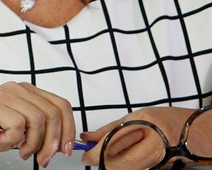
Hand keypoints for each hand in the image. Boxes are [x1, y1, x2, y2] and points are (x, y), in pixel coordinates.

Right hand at [0, 81, 76, 166]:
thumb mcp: (13, 132)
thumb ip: (34, 133)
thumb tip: (59, 145)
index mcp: (25, 92)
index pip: (61, 105)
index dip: (69, 130)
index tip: (65, 150)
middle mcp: (17, 89)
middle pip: (54, 113)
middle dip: (53, 142)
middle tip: (42, 159)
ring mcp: (4, 95)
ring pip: (39, 120)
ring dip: (34, 144)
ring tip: (22, 153)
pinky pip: (18, 125)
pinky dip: (14, 140)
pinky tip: (2, 141)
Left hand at [80, 107, 195, 166]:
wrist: (194, 133)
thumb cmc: (167, 120)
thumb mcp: (136, 116)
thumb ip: (110, 129)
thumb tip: (88, 137)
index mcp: (146, 127)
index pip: (113, 143)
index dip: (95, 151)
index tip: (85, 154)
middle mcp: (153, 146)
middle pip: (119, 163)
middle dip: (102, 161)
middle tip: (92, 156)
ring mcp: (158, 161)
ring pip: (125, 169)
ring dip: (112, 164)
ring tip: (107, 154)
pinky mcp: (158, 169)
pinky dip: (124, 166)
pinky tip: (121, 158)